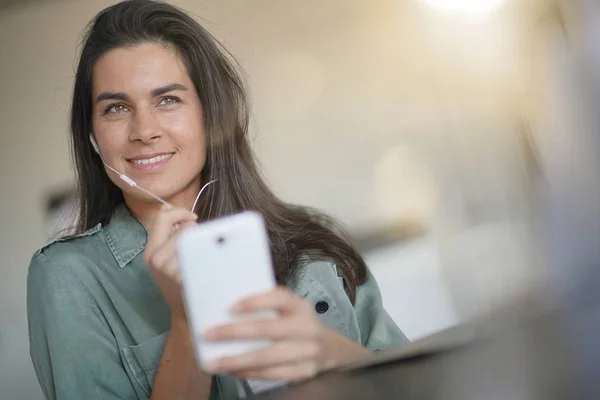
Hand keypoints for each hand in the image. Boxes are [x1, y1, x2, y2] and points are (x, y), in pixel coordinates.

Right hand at [143, 206, 197, 321]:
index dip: (179, 212)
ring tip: (203, 260)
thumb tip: (169, 208)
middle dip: (195, 233)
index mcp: (150, 252)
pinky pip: (200, 252)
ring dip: (202, 245)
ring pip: (192, 240)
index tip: (193, 217)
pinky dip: (208, 256)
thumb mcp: (168, 259)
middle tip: (199, 248)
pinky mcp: (182, 275)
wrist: (188, 312)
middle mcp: (155, 258)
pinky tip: (208, 268)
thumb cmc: (182, 282)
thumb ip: (169, 234)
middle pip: (182, 229)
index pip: (162, 218)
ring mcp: (168, 267)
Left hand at [202, 287, 371, 381]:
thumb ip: (266, 307)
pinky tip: (233, 370)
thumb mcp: (290, 310)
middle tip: (209, 335)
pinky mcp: (304, 371)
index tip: (230, 307)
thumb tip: (225, 312)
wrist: (330, 349)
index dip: (255, 302)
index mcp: (300, 306)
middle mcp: (307, 327)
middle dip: (235, 332)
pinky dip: (249, 373)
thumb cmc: (297, 325)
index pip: (279, 298)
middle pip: (268, 329)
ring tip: (213, 362)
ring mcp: (307, 351)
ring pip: (267, 356)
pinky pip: (272, 374)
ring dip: (236, 360)